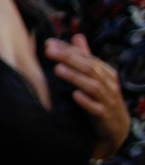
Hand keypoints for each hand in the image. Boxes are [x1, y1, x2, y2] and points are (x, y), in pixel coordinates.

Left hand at [45, 35, 129, 156]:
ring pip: (93, 86)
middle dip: (69, 58)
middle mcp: (108, 85)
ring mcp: (107, 101)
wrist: (115, 128)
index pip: (87, 57)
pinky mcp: (104, 117)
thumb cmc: (102, 99)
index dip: (68, 49)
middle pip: (89, 68)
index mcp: (105, 73)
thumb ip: (86, 58)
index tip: (48, 43)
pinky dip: (86, 102)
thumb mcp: (95, 77)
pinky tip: (74, 95)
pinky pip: (96, 109)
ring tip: (57, 69)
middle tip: (49, 52)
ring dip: (75, 77)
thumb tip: (77, 36)